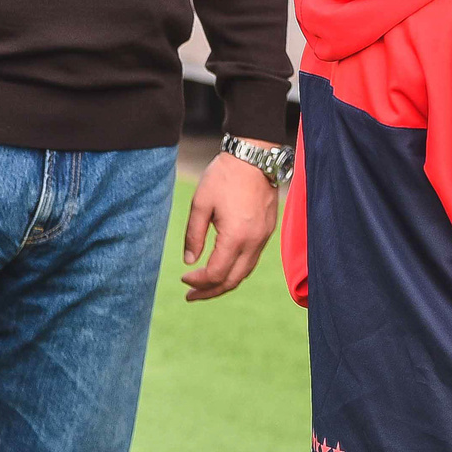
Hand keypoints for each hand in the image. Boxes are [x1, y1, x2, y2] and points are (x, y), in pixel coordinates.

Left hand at [182, 148, 278, 300]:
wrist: (254, 156)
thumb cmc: (224, 176)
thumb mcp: (200, 204)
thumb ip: (194, 235)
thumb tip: (190, 262)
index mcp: (236, 236)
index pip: (216, 274)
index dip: (198, 282)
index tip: (183, 278)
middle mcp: (254, 241)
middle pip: (233, 280)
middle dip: (210, 291)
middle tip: (190, 295)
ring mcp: (264, 236)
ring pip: (245, 272)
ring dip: (224, 282)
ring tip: (205, 285)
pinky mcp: (268, 230)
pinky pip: (252, 259)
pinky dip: (236, 269)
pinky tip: (223, 265)